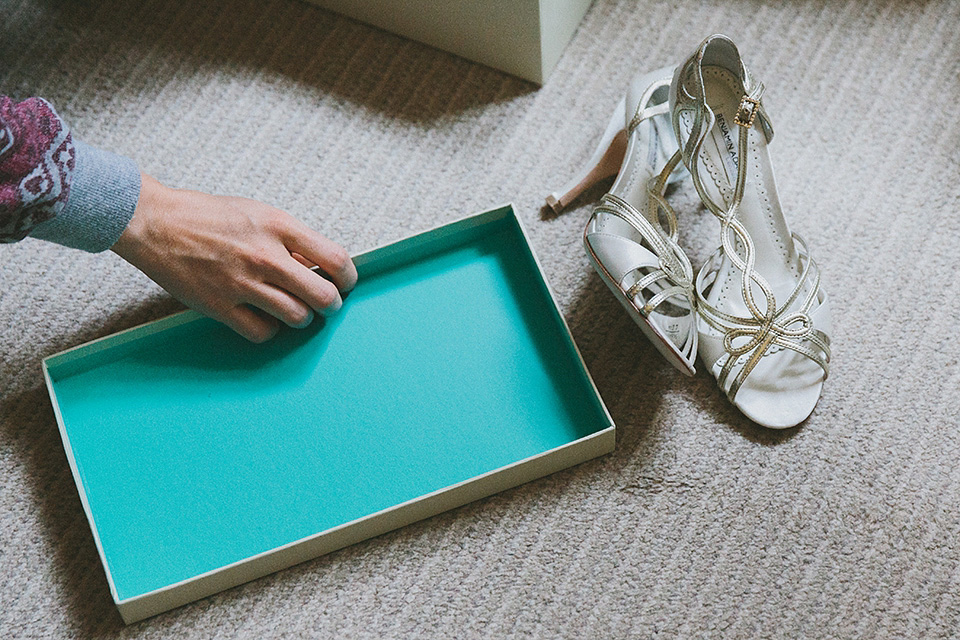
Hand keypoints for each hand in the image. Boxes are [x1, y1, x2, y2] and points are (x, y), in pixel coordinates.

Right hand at [112, 173, 356, 341]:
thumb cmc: (210, 216)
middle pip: (322, 296)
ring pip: (297, 317)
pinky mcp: (219, 306)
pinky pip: (262, 332)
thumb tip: (321, 268)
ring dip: (302, 317)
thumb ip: (292, 240)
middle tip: (326, 304)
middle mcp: (264, 255)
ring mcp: (241, 283)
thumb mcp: (260, 213)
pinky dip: (270, 329)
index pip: (336, 260)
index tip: (345, 283)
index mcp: (278, 226)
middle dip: (331, 304)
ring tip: (294, 309)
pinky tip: (264, 317)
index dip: (349, 278)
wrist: (155, 222)